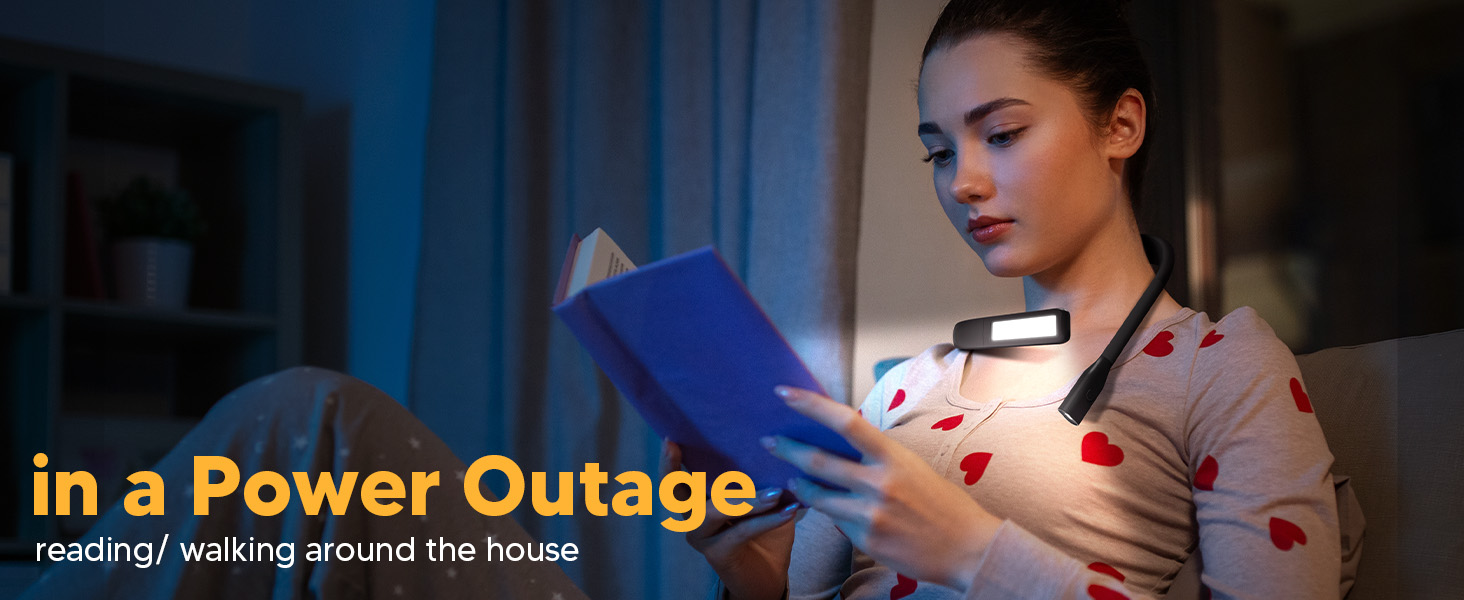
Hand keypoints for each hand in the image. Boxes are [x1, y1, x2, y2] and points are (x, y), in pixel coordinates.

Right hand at [660, 438, 797, 599]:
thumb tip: (775, 449)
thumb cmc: (764, 530)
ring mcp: (701, 537)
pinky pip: (741, 531)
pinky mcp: (717, 554)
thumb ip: (757, 478)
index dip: (669, 463)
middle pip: (683, 493)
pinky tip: (788, 512)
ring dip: (748, 500)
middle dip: (707, 475)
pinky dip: (767, 520)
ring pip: (716, 510)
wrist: (769, 574)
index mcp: (696, 500)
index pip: (675, 481)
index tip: (669, 441)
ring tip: (776, 492)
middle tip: (724, 453)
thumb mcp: (760, 499)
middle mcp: (692, 518)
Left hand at [762, 385, 1002, 591]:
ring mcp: (869, 514)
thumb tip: (838, 446)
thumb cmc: (941, 503)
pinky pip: (837, 523)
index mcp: (893, 456)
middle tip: (770, 442)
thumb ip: (876, 457)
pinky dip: (834, 515)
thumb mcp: (911, 467)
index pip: (845, 421)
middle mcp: (879, 483)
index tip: (785, 393)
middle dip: (787, 449)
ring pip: (817, 495)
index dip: (811, 405)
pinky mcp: (865, 540)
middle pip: (817, 460)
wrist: (968, 548)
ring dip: (800, 484)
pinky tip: (841, 512)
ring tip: (793, 478)